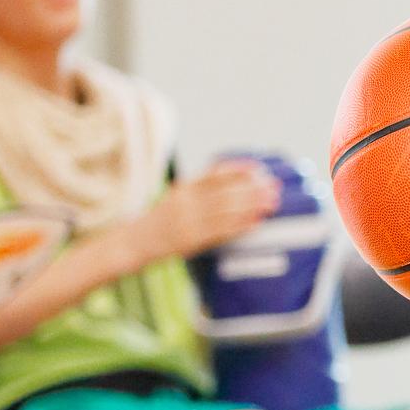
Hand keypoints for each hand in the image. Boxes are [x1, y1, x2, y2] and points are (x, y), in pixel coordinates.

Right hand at [133, 159, 279, 262]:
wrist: (135, 241)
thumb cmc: (160, 220)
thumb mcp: (177, 197)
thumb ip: (200, 191)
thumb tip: (232, 186)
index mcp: (184, 188)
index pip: (214, 173)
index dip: (238, 170)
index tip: (257, 169)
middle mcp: (187, 201)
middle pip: (225, 191)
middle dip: (252, 189)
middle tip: (273, 187)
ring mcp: (189, 220)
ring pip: (226, 210)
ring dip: (252, 206)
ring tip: (271, 203)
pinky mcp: (192, 239)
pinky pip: (221, 231)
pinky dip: (241, 226)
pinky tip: (256, 222)